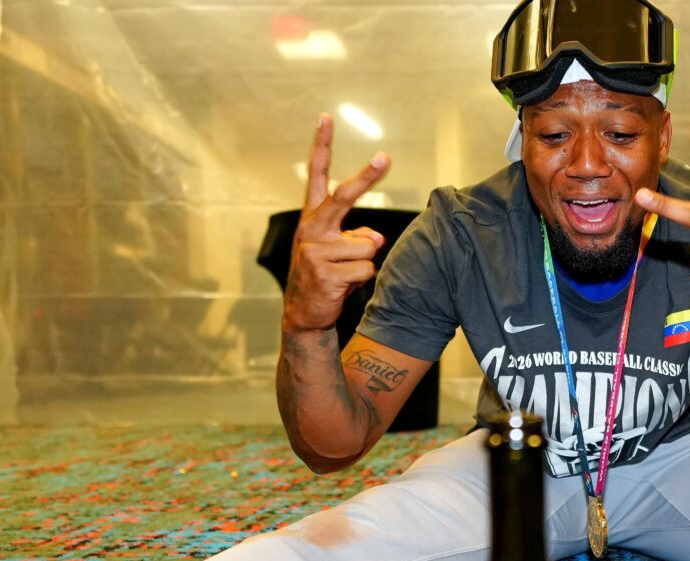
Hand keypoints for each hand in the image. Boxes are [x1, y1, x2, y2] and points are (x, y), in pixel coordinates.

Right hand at [282, 114, 392, 334]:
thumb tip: (375, 238)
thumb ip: (358, 235)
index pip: (317, 174)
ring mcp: (315, 250)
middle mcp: (311, 227)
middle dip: (367, 177)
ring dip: (364, 262)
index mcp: (314, 216)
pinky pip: (365, 268)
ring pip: (367, 245)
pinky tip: (341, 286)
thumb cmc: (328, 275)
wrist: (304, 314)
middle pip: (344, 196)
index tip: (327, 117)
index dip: (322, 145)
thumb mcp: (342, 250)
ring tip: (344, 274)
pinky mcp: (324, 273)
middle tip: (385, 156)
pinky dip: (362, 279)